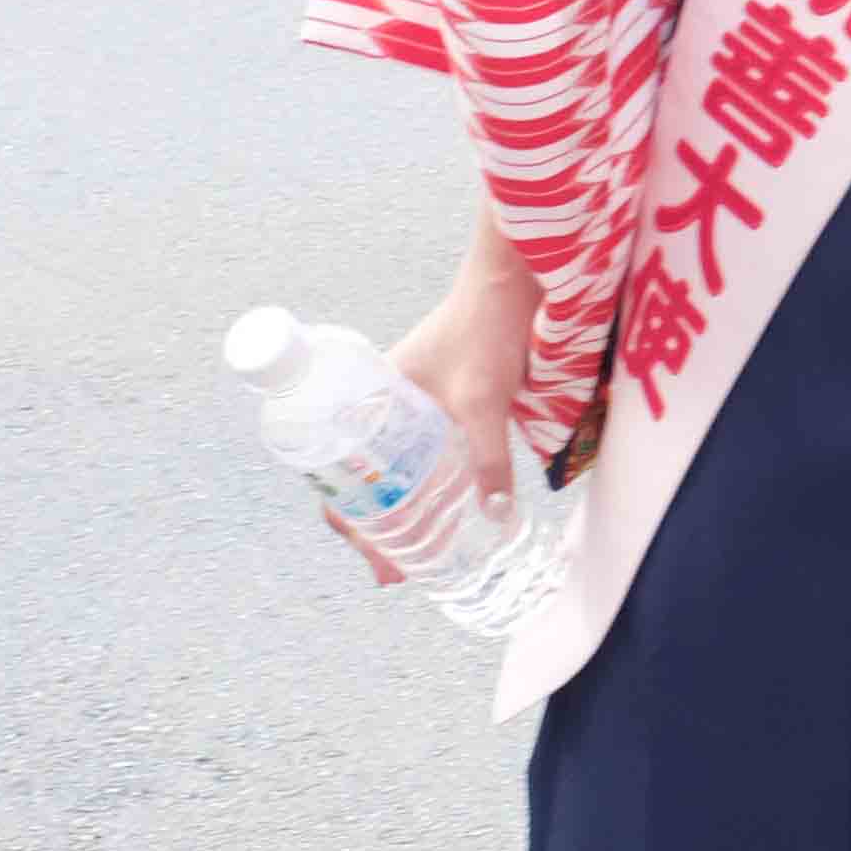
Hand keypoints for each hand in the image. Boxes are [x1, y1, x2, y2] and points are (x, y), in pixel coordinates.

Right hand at [381, 203, 539, 581]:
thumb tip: (496, 518)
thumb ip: (488, 458)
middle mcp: (384, 407)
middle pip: (363, 480)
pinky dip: (429, 486)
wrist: (514, 278)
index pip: (336, 474)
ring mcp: (414, 405)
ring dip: (399, 511)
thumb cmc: (485, 328)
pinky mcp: (447, 400)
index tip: (371, 558)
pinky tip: (450, 509)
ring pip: (395, 470)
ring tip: (416, 555)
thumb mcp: (483, 400)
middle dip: (373, 529)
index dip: (347, 521)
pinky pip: (426, 453)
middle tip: (392, 573)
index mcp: (370, 402)